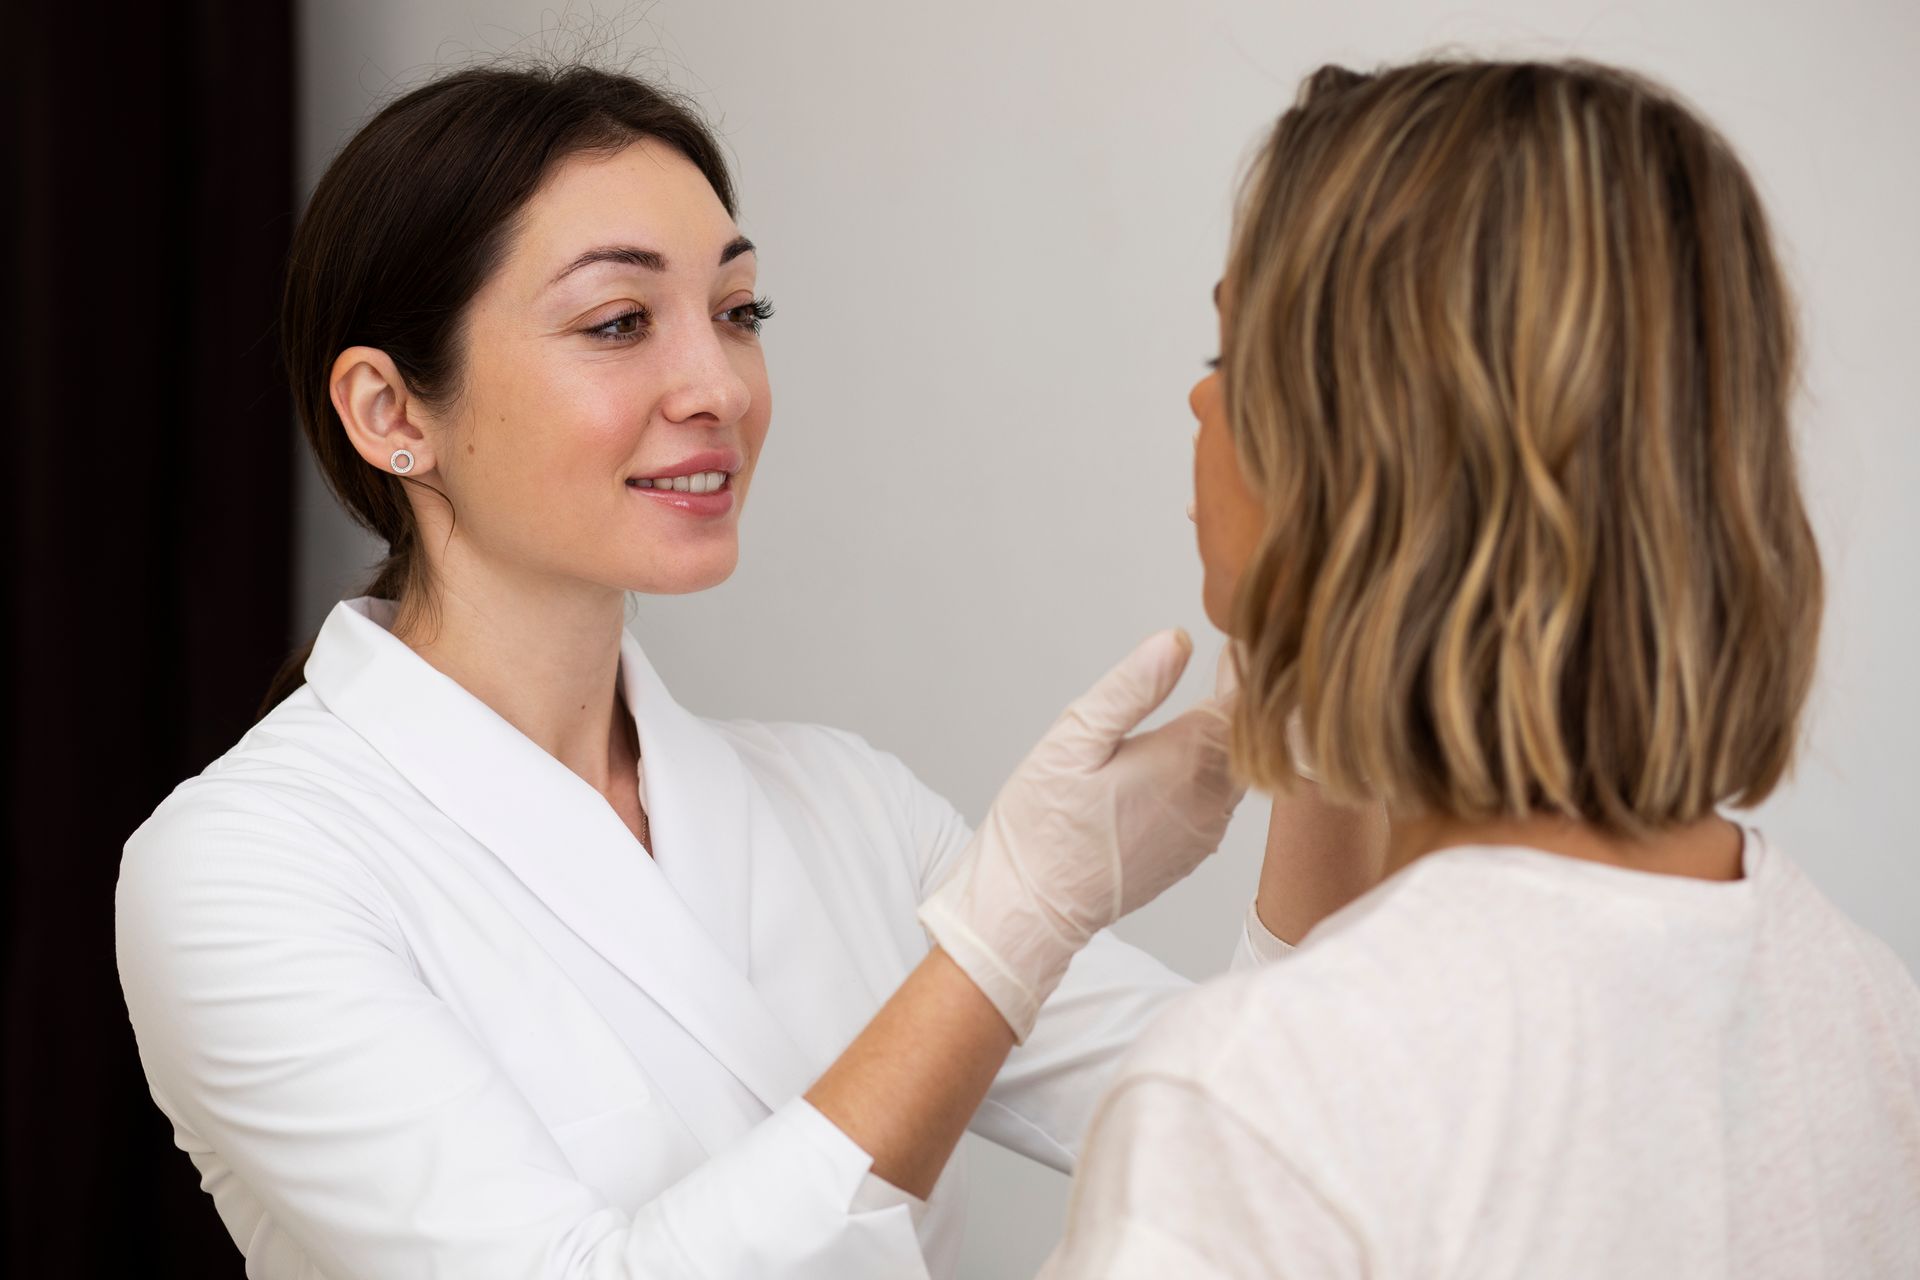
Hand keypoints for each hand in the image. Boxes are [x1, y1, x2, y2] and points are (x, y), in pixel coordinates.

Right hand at [918, 629, 1246, 1040]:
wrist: (1032, 910)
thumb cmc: (1042, 825)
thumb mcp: (1074, 740)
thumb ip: (1131, 688)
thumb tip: (1176, 640)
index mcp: (1185, 760)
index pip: (1242, 701)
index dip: (1244, 669)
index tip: (1237, 641)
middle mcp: (1208, 799)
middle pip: (1247, 737)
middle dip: (1240, 701)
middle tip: (1231, 662)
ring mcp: (1204, 832)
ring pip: (1235, 771)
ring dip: (1226, 740)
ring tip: (1210, 703)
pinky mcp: (1190, 854)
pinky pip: (1218, 802)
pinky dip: (1210, 774)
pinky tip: (1181, 762)